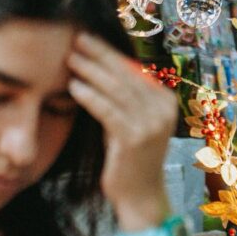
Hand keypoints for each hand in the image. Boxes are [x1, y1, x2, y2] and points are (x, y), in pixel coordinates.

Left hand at [69, 34, 179, 230]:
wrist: (140, 196)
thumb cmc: (131, 159)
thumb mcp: (133, 123)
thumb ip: (124, 99)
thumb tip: (99, 68)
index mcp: (166, 102)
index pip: (134, 70)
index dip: (109, 52)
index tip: (88, 40)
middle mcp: (163, 110)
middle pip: (124, 75)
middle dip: (98, 54)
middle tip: (77, 39)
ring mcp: (151, 124)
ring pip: (115, 89)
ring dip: (90, 71)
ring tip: (70, 59)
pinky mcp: (134, 138)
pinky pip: (107, 110)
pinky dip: (89, 96)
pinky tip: (74, 87)